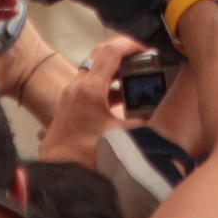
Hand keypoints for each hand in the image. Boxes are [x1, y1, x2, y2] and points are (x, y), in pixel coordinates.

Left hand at [38, 37, 145, 167]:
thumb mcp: (119, 139)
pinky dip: (106, 83)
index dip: (130, 45)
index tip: (146, 47)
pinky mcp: (70, 103)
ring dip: (113, 68)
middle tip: (142, 56)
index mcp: (89, 89)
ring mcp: (71, 93)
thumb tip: (159, 116)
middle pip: (100, 54)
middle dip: (122, 52)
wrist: (58, 173)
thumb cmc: (84, 156)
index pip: (111, 52)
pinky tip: (119, 97)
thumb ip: (142, 125)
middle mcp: (77, 85)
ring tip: (134, 75)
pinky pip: (90, 82)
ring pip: (94, 68)